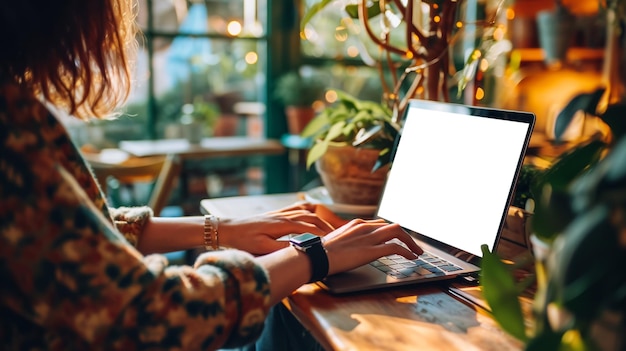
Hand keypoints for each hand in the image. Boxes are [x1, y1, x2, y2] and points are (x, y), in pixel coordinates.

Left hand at [219, 202, 334, 254]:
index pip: (311, 228)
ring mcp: (281, 213)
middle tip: (339, 236)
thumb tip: (302, 248)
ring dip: (322, 217)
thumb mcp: (263, 248)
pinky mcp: (277, 214)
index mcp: (283, 224)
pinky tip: (315, 214)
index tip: (334, 243)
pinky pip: (299, 207)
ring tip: (332, 226)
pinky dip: (311, 210)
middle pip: (313, 218)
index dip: (324, 235)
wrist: (228, 229)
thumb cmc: (243, 240)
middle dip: (328, 226)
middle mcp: (284, 216)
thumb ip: (284, 247)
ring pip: (308, 211)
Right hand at [322, 219, 423, 275]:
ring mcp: (369, 237)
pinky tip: (411, 258)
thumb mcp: (336, 242)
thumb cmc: (321, 252)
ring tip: (417, 252)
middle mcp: (365, 226)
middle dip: (405, 236)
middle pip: (392, 226)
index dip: (391, 232)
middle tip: (413, 246)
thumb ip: (347, 241)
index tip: (397, 239)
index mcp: (356, 224)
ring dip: (411, 242)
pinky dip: (407, 251)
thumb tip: (350, 249)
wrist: (315, 256)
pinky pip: (396, 247)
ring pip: (398, 232)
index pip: (380, 224)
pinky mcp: (371, 249)